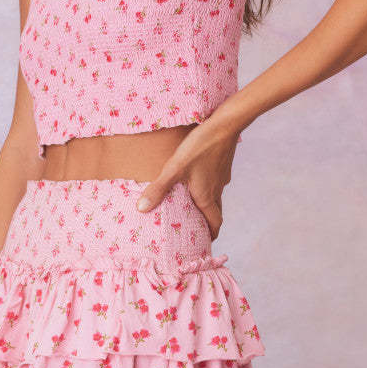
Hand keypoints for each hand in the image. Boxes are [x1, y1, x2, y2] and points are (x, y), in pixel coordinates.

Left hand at [135, 117, 240, 239]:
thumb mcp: (174, 168)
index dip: (211, 235)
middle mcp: (217, 189)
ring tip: (192, 204)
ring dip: (207, 204)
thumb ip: (158, 189)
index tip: (205, 242)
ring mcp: (222, 176)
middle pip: (216, 212)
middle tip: (197, 227)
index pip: (215, 223)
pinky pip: (216, 182)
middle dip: (208, 222)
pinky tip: (197, 177)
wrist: (225, 125)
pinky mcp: (222, 165)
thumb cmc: (200, 147)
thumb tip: (141, 209)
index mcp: (207, 196)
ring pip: (216, 196)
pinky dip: (208, 187)